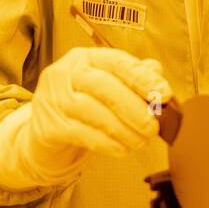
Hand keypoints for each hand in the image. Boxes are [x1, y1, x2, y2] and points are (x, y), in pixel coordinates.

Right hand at [0, 47, 171, 190]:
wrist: (44, 136)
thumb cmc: (82, 109)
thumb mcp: (107, 89)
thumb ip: (132, 79)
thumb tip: (157, 73)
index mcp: (85, 58)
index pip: (117, 62)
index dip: (143, 78)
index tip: (164, 94)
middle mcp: (65, 73)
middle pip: (103, 85)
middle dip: (134, 107)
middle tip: (153, 126)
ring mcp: (53, 99)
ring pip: (93, 111)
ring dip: (123, 129)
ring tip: (141, 141)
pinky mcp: (47, 126)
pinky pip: (82, 134)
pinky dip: (106, 143)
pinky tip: (122, 149)